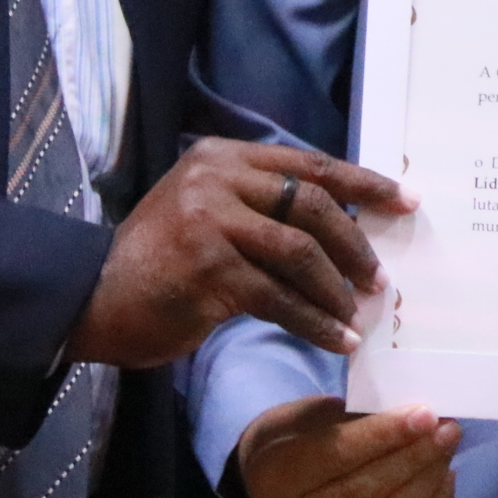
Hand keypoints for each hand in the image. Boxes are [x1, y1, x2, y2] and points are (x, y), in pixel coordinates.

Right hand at [65, 139, 412, 367]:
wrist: (92, 299)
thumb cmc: (160, 262)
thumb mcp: (208, 212)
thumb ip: (262, 206)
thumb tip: (344, 227)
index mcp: (223, 157)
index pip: (310, 164)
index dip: (363, 184)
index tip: (405, 202)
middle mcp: (218, 180)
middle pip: (313, 204)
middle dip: (355, 244)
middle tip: (380, 278)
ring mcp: (211, 222)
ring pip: (301, 252)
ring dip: (338, 289)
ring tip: (359, 315)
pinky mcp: (209, 270)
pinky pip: (280, 298)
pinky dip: (315, 321)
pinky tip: (337, 339)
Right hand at [237, 395, 459, 497]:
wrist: (272, 491)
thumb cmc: (294, 439)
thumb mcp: (302, 414)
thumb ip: (348, 415)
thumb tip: (407, 414)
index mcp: (271, 477)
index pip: (336, 456)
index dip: (385, 434)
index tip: (425, 415)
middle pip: (366, 492)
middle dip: (415, 457)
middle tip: (448, 429)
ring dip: (428, 480)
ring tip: (447, 446)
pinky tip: (444, 479)